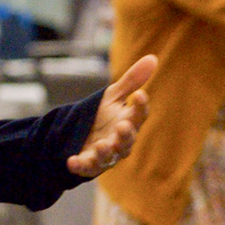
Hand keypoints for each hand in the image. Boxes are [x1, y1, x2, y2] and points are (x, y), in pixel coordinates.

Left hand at [67, 54, 156, 176]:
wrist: (80, 134)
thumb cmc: (103, 115)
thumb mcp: (113, 96)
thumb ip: (131, 81)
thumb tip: (153, 57)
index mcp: (128, 122)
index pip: (139, 115)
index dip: (140, 106)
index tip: (139, 94)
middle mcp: (120, 141)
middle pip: (127, 140)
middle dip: (126, 135)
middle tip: (122, 126)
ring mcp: (105, 154)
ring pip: (109, 157)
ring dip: (106, 151)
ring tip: (101, 144)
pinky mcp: (88, 164)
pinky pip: (85, 167)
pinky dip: (79, 165)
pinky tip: (71, 161)